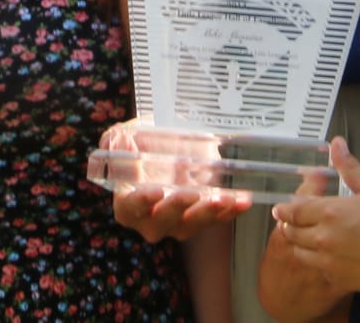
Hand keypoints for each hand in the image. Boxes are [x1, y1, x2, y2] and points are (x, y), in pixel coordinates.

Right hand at [101, 119, 253, 241]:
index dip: (141, 202)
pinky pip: (216, 220)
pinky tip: (242, 200)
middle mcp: (151, 219)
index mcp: (128, 203)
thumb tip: (117, 141)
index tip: (155, 192)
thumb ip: (117, 140)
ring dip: (210, 213)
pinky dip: (231, 211)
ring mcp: (178, 223)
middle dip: (179, 207)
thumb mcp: (126, 136)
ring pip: (192, 224)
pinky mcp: (201, 219)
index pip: (130, 208)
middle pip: (163, 221)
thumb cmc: (142, 144)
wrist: (164, 147)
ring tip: (224, 199)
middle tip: (193, 194)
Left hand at [269, 138, 359, 296]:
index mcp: (330, 212)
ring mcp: (329, 260)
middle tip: (291, 223)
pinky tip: (326, 256)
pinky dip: (316, 261)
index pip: (294, 210)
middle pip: (291, 232)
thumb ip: (349, 167)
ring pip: (300, 253)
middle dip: (289, 226)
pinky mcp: (338, 278)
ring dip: (299, 244)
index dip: (284, 209)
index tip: (280, 209)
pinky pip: (317, 269)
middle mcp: (324, 237)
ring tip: (306, 239)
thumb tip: (337, 144)